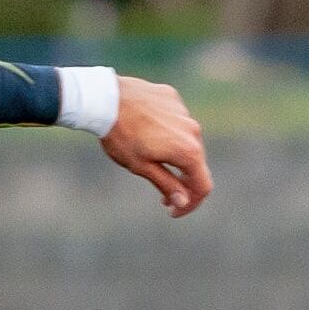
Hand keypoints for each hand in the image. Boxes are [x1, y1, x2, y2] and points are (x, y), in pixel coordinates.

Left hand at [99, 75, 213, 215]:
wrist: (105, 99)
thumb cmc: (121, 136)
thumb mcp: (142, 167)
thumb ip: (167, 184)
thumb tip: (183, 201)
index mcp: (188, 151)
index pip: (203, 186)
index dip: (191, 204)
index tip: (174, 211)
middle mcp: (193, 130)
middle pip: (197, 164)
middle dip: (183, 184)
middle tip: (163, 197)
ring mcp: (183, 112)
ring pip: (187, 140)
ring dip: (176, 157)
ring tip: (152, 162)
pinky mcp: (172, 98)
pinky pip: (176, 121)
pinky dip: (168, 133)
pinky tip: (147, 135)